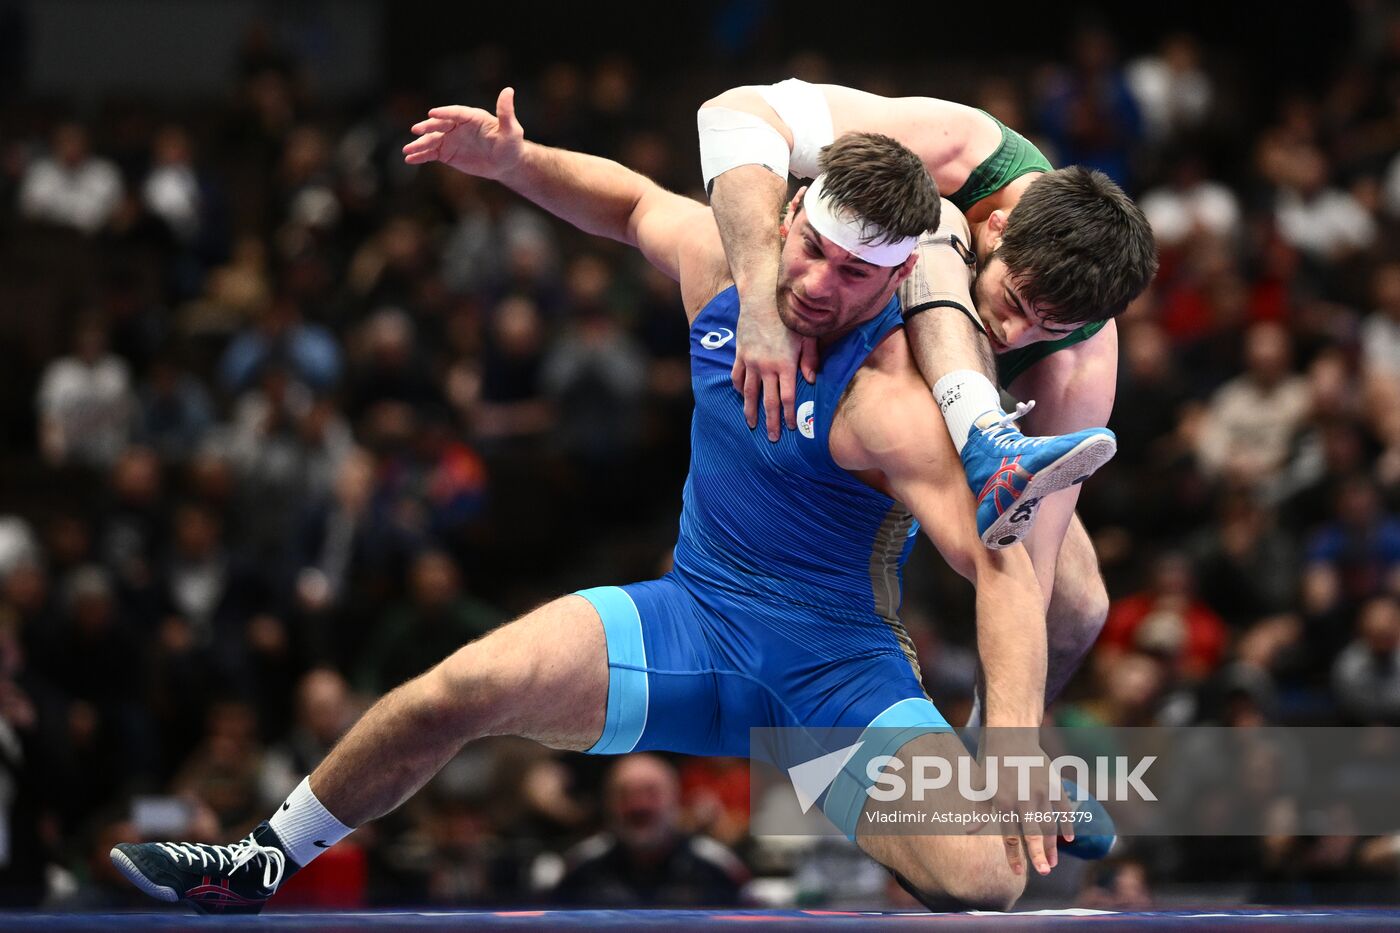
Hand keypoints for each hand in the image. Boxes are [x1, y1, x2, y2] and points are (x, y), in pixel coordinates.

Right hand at [403, 87, 524, 179]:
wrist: (505, 164)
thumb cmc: (511, 145)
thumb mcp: (512, 131)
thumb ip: (506, 112)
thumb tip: (508, 90)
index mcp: (471, 117)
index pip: (456, 112)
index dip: (444, 113)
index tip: (432, 113)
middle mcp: (457, 126)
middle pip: (440, 124)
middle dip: (427, 127)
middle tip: (416, 130)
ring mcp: (450, 139)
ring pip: (432, 140)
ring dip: (419, 144)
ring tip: (406, 150)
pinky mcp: (446, 153)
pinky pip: (431, 153)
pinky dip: (421, 156)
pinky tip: (410, 159)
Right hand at [730, 293, 817, 441]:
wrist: (762, 295)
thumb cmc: (789, 314)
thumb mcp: (806, 335)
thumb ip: (810, 359)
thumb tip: (811, 380)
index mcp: (785, 364)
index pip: (787, 398)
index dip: (790, 415)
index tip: (793, 428)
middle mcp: (766, 366)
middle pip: (768, 401)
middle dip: (771, 422)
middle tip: (772, 439)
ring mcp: (750, 361)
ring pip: (750, 393)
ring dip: (750, 410)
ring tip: (751, 424)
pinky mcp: (740, 353)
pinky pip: (738, 376)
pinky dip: (739, 388)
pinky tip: (742, 396)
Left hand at [975, 732, 1064, 876]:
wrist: (1011, 736)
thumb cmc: (992, 764)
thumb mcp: (981, 786)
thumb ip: (980, 811)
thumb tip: (969, 832)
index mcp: (1004, 801)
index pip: (1010, 835)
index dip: (1014, 855)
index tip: (1017, 872)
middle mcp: (1024, 798)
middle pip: (1033, 832)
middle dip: (1039, 854)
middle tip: (1044, 872)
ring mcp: (1041, 791)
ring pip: (1050, 824)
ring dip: (1052, 845)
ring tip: (1051, 863)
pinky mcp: (1054, 784)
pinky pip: (1064, 808)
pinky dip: (1068, 823)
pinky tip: (1070, 839)